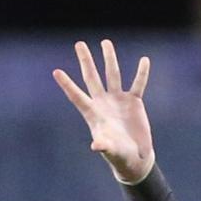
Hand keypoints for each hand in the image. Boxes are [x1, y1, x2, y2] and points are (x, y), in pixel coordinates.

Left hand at [53, 40, 153, 182]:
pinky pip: (138, 83)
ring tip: (105, 42)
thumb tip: (96, 146)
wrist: (134, 159)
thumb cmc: (119, 157)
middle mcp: (103, 103)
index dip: (67, 85)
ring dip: (109, 58)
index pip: (77, 96)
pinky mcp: (134, 102)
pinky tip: (144, 60)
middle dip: (86, 61)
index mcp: (94, 114)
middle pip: (92, 78)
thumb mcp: (111, 151)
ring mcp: (118, 100)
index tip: (56, 71)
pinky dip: (142, 73)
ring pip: (112, 74)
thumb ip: (104, 146)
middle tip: (79, 44)